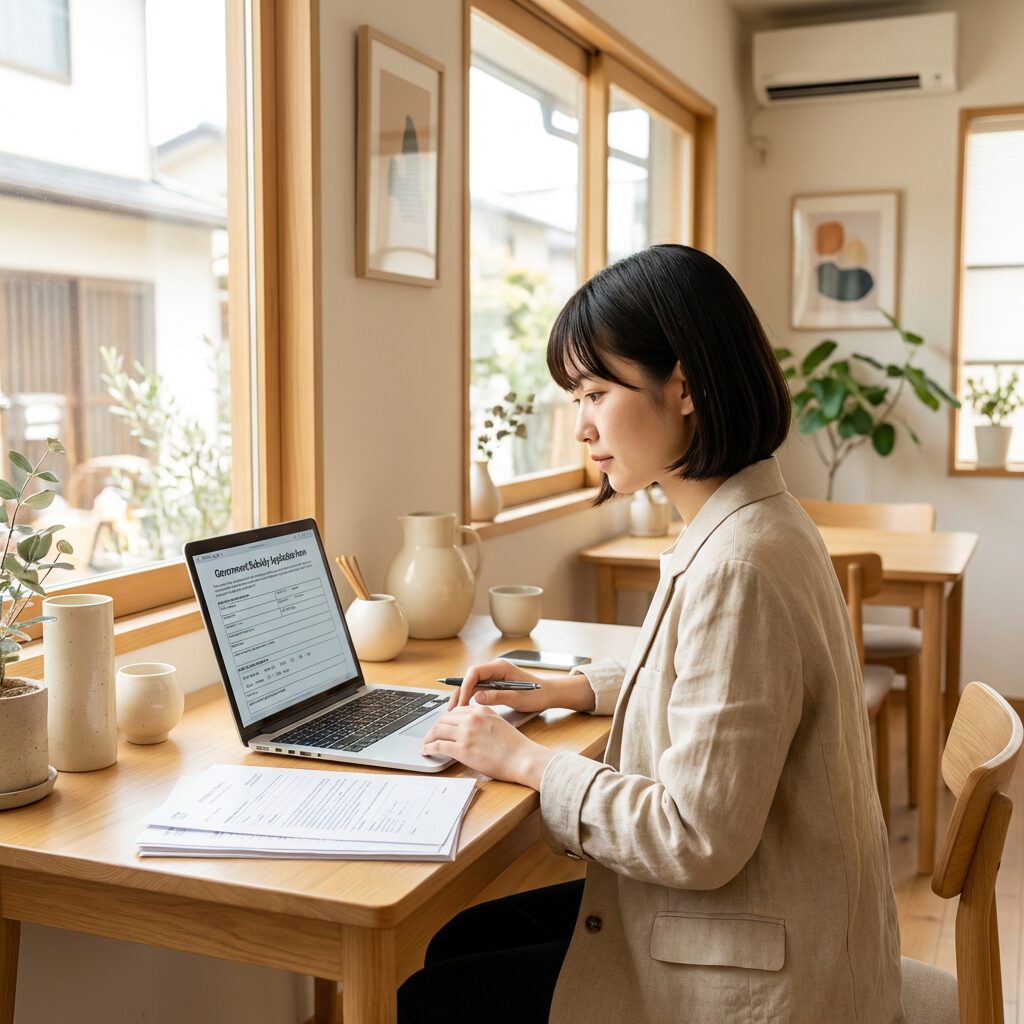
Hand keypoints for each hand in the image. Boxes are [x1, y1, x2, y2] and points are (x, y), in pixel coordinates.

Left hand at [420, 705, 554, 786]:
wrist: (523, 758)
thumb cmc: (516, 746)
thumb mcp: (499, 723)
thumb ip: (483, 722)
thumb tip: (472, 729)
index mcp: (481, 710)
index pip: (456, 710)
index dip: (447, 719)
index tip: (443, 726)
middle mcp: (471, 718)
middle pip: (443, 719)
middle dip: (435, 727)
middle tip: (431, 736)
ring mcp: (466, 733)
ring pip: (437, 730)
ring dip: (428, 737)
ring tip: (426, 744)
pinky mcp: (462, 749)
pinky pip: (438, 745)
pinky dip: (428, 748)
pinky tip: (426, 751)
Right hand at [447, 659, 595, 713]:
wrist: (550, 694)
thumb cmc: (537, 694)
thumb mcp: (518, 698)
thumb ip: (497, 696)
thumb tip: (476, 697)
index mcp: (500, 667)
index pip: (475, 672)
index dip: (465, 686)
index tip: (461, 703)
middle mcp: (495, 669)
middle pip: (470, 678)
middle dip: (460, 693)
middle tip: (452, 710)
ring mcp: (494, 676)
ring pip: (472, 684)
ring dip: (463, 697)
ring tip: (455, 713)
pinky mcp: (495, 684)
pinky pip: (478, 689)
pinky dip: (471, 699)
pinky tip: (466, 711)